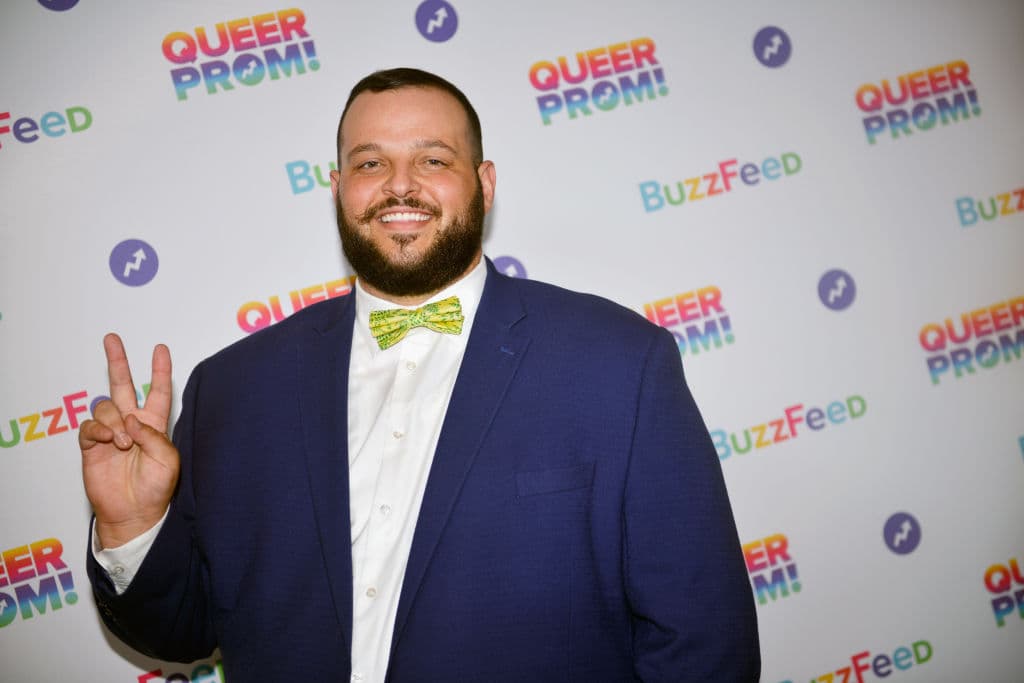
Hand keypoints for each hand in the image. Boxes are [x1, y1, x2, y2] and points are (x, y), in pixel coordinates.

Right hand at [79, 333, 179, 548]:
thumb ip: (153, 437)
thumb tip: (131, 420)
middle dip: (118, 360)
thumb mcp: (168, 461)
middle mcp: (132, 423)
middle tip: (112, 338)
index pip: (158, 391)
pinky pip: (90, 425)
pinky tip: (108, 441)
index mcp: (155, 424)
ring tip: (123, 444)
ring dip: (115, 422)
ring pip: (106, 407)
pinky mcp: (92, 445)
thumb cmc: (156, 488)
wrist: (134, 512)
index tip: (161, 348)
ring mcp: (111, 433)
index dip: (159, 370)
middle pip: (123, 385)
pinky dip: (99, 430)